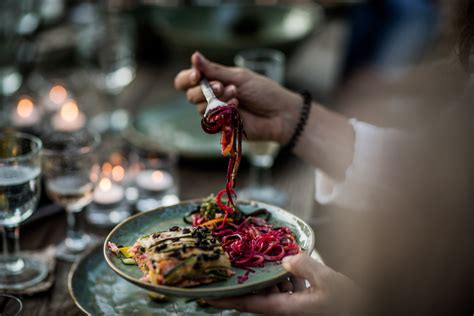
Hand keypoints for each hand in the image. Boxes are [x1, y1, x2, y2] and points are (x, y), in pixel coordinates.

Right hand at [174, 52, 302, 143]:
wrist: (281, 114)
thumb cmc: (264, 92)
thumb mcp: (240, 77)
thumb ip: (215, 70)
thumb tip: (194, 56)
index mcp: (214, 80)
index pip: (186, 80)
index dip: (187, 78)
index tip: (197, 75)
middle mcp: (212, 97)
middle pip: (190, 95)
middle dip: (205, 89)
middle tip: (222, 86)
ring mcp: (217, 113)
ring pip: (201, 109)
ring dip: (218, 100)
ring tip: (236, 96)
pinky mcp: (223, 127)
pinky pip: (213, 121)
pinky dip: (224, 112)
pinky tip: (237, 108)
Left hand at [207, 253, 363, 315]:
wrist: (362, 309)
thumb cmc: (348, 302)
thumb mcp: (329, 283)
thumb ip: (306, 267)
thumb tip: (286, 258)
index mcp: (284, 308)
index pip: (246, 304)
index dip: (224, 299)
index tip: (204, 294)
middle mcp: (283, 307)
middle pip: (253, 294)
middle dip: (238, 282)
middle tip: (223, 266)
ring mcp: (291, 304)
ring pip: (267, 289)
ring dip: (259, 275)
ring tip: (248, 256)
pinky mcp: (300, 298)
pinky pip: (282, 285)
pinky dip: (278, 274)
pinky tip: (281, 258)